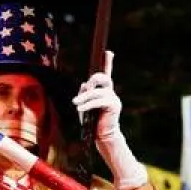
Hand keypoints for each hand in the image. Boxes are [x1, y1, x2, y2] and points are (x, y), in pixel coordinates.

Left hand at [73, 71, 148, 189]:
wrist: (101, 137)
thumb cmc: (92, 123)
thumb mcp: (85, 106)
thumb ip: (84, 94)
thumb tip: (84, 84)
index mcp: (104, 92)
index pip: (106, 74)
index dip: (108, 62)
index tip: (108, 52)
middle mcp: (111, 93)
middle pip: (102, 78)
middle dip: (93, 80)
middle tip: (83, 91)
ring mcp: (113, 99)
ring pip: (97, 91)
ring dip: (85, 97)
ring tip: (76, 104)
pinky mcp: (113, 105)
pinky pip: (99, 100)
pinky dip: (88, 104)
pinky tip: (80, 108)